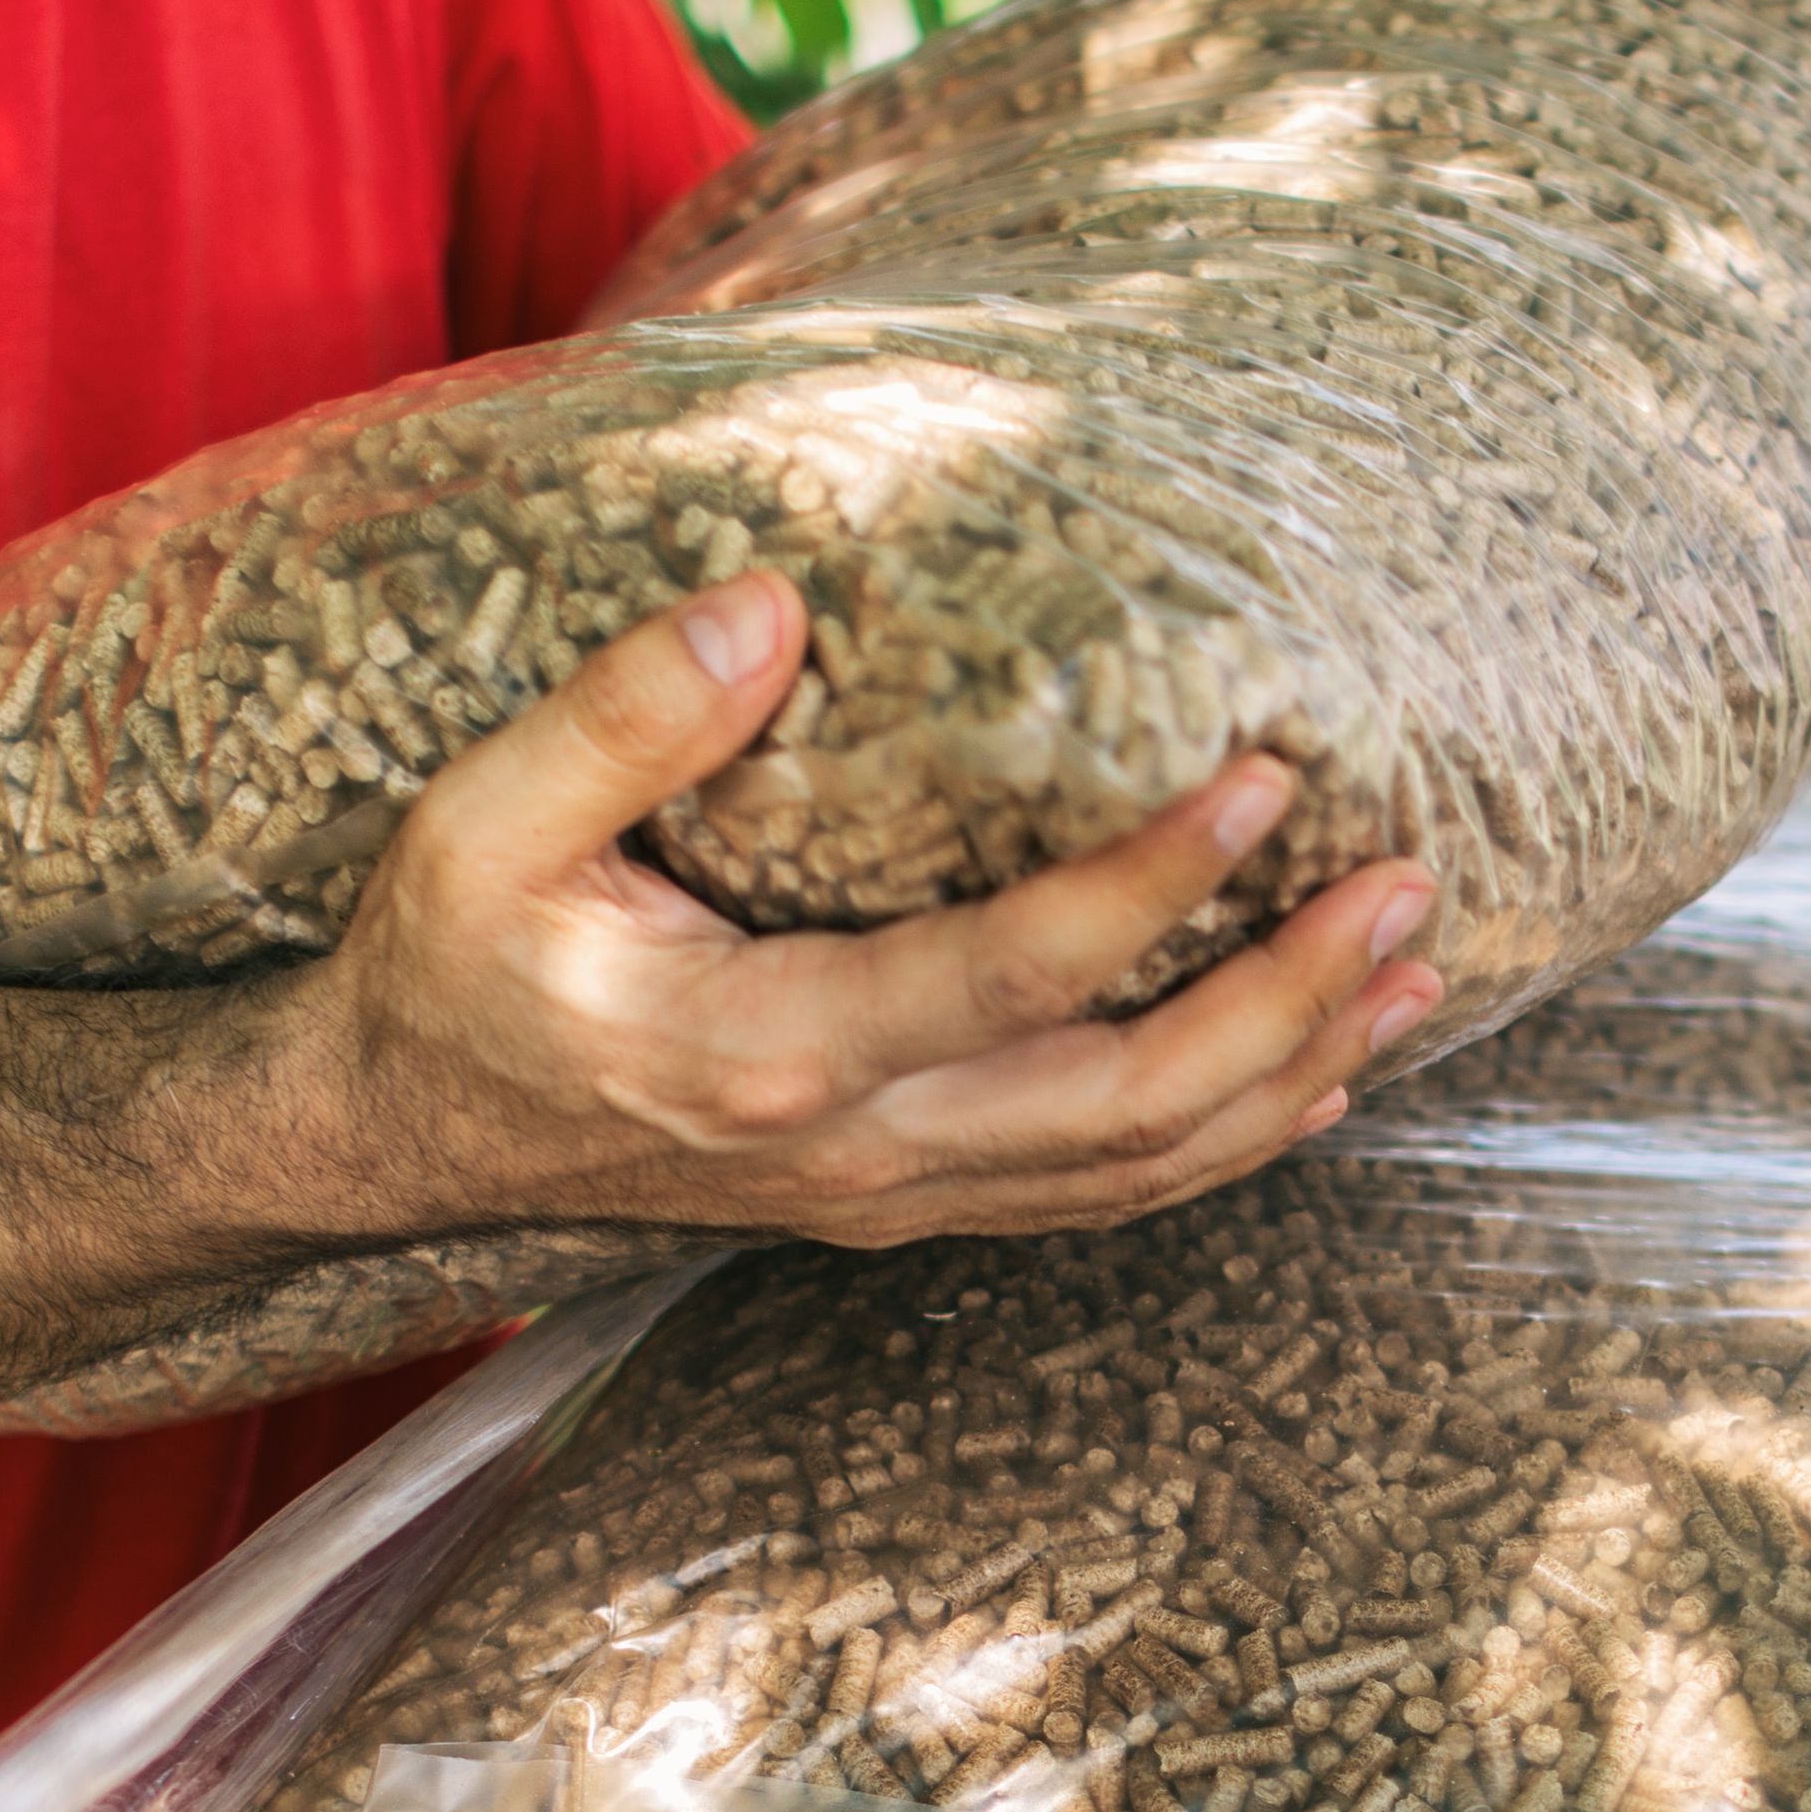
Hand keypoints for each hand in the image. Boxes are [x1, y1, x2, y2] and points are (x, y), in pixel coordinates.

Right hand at [296, 572, 1443, 1251]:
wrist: (396, 1137)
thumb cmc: (445, 965)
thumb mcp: (481, 827)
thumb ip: (622, 720)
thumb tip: (772, 607)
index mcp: (765, 1054)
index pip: (1007, 974)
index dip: (1150, 886)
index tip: (1263, 782)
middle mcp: (855, 1150)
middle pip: (1126, 1103)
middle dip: (1286, 999)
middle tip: (1406, 887)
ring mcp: (889, 1195)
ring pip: (1139, 1168)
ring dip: (1290, 1071)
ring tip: (1414, 969)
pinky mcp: (903, 1204)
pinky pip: (1099, 1194)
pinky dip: (1226, 1143)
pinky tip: (1318, 1075)